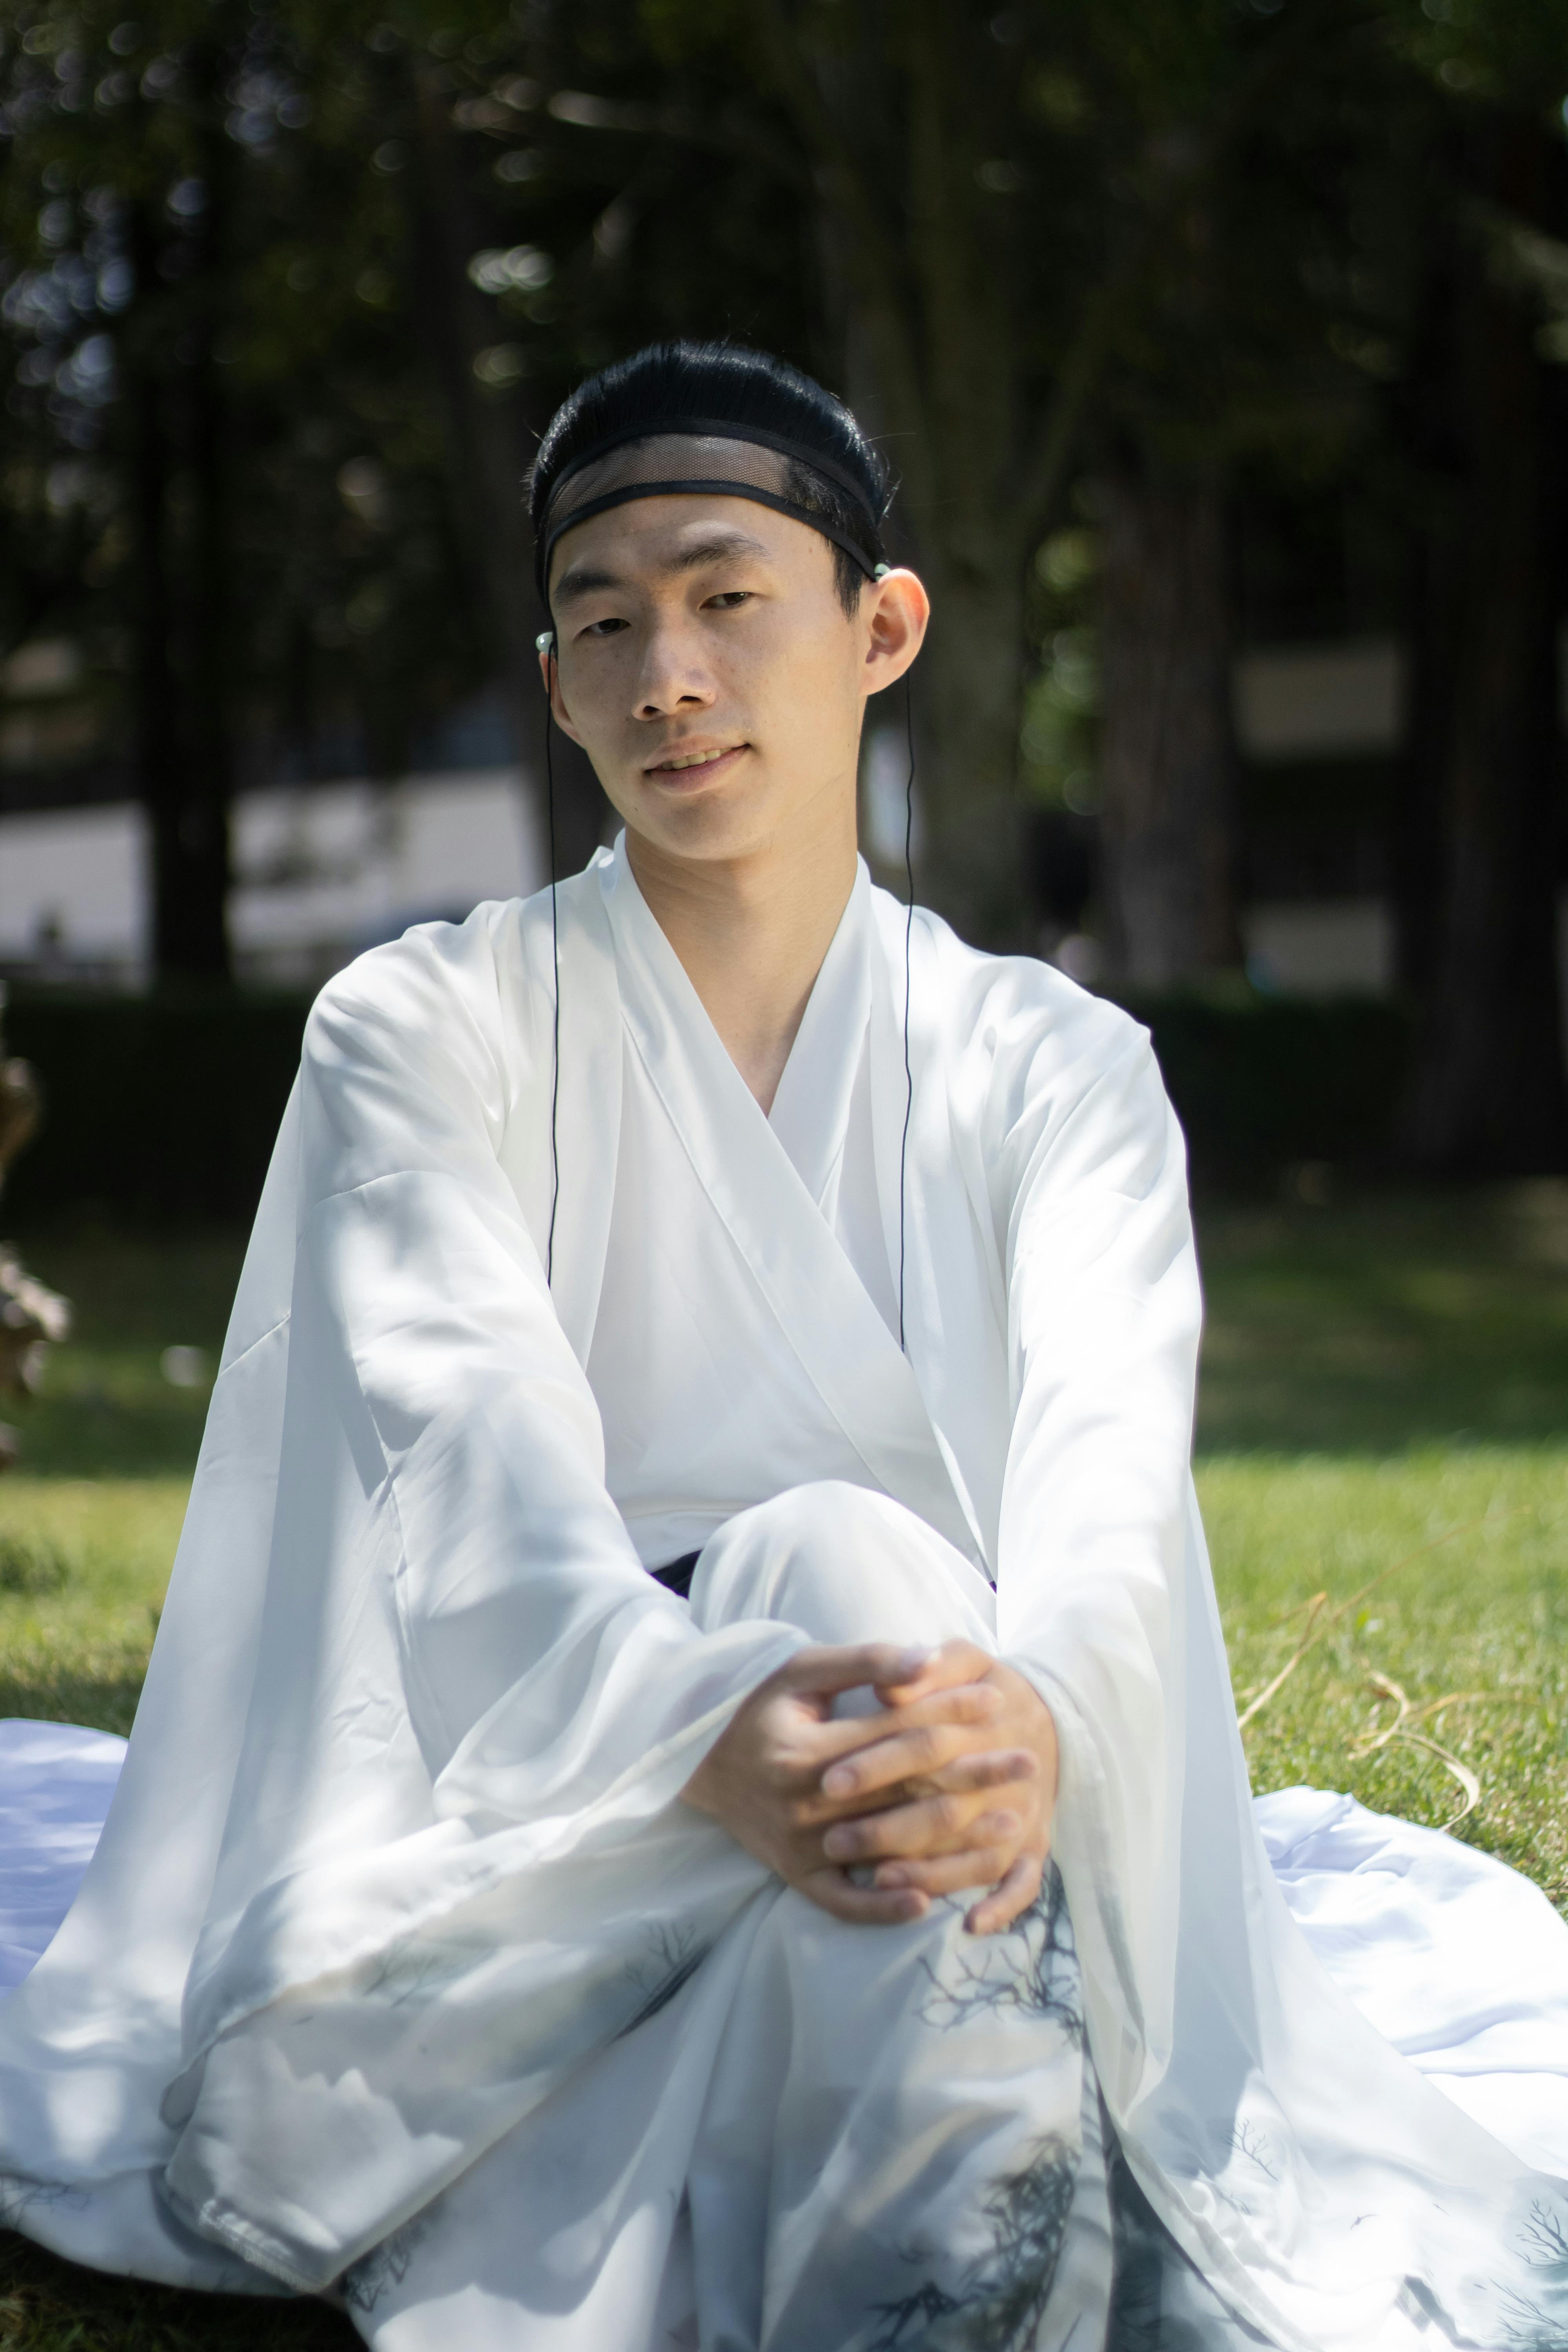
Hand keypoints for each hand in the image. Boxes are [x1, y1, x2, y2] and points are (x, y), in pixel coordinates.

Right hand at [680, 1640, 1055, 1934]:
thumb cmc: (758, 1706)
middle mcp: (804, 1804)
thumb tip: (927, 1660)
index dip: (951, 1714)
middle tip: (1029, 1764)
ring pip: (888, 1851)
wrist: (696, 1761)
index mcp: (807, 1749)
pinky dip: (882, 1907)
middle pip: (905, 1793)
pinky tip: (927, 1904)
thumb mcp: (803, 1671)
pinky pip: (843, 1903)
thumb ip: (866, 1663)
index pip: (896, 1733)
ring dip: (954, 1843)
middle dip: (972, 1777)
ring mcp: (800, 1848)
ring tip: (1013, 1827)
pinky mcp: (794, 1877)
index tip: (999, 1699)